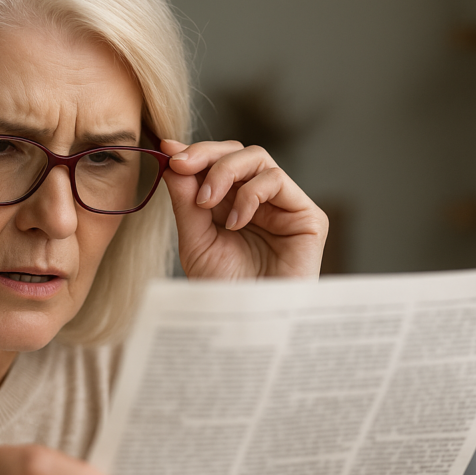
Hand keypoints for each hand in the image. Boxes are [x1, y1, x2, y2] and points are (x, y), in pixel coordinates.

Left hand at [161, 140, 327, 278]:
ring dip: (224, 172)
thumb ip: (186, 200)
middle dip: (205, 154)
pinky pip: (276, 180)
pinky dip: (249, 194)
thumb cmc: (224, 289)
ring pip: (257, 158)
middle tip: (181, 165)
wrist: (249, 322)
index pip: (217, 163)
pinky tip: (235, 221)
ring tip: (207, 204)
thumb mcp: (195, 240)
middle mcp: (259, 201)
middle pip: (237, 152)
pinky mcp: (307, 216)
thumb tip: (172, 158)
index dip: (194, 152)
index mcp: (232, 205)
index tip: (168, 152)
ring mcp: (284, 206)